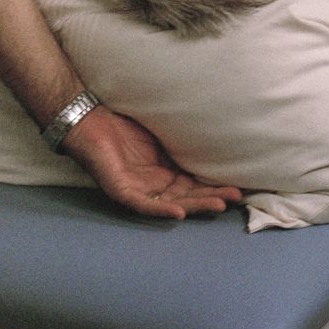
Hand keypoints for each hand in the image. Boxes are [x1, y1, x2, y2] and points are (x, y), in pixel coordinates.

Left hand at [61, 106, 241, 219]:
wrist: (89, 117)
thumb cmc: (124, 121)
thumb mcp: (160, 131)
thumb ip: (181, 137)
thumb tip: (213, 130)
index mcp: (164, 172)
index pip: (194, 183)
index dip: (215, 185)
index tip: (239, 184)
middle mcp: (153, 185)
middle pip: (188, 195)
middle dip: (212, 197)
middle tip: (236, 196)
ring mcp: (137, 189)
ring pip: (171, 204)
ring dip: (195, 206)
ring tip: (217, 205)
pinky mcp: (120, 190)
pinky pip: (144, 205)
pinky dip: (161, 209)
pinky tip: (178, 212)